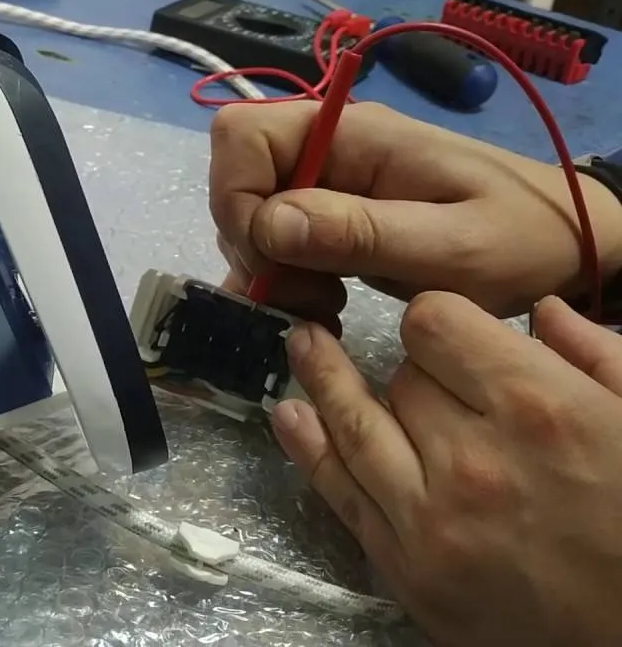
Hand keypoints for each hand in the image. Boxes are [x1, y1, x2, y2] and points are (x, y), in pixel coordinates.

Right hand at [208, 101, 621, 322]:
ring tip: (323, 307)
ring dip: (269, 269)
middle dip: (251, 245)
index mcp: (354, 135)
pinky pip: (277, 238)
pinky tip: (324, 305)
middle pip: (237, 177)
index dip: (236, 198)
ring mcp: (331, 179)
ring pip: (251, 213)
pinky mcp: (336, 213)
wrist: (575, 245)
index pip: (241, 135)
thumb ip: (359, 234)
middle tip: (303, 297)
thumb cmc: (525, 242)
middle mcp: (330, 147)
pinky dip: (284, 278)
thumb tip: (268, 224)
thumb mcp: (451, 249)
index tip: (273, 261)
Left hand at [275, 291, 621, 645]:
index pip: (435, 324)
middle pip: (403, 379)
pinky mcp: (408, 569)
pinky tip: (290, 417)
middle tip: (422, 370)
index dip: (436, 318)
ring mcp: (431, 517)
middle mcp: (473, 457)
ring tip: (301, 347)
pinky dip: (309, 451)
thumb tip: (541, 311)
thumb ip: (597, 359)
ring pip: (354, 427)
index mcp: (538, 407)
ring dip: (322, 382)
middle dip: (412, 368)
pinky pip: (342, 497)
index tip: (444, 327)